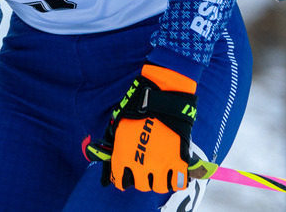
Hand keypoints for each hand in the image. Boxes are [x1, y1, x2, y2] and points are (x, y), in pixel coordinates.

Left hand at [101, 64, 197, 193]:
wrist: (162, 98)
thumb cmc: (138, 108)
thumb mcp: (118, 125)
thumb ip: (114, 144)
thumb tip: (106, 155)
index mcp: (123, 155)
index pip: (119, 181)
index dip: (121, 180)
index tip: (124, 177)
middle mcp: (141, 164)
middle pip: (141, 185)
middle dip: (140, 179)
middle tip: (143, 171)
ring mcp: (161, 164)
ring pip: (159, 187)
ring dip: (158, 181)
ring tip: (158, 172)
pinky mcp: (179, 161)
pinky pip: (179, 183)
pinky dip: (176, 181)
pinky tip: (173, 174)